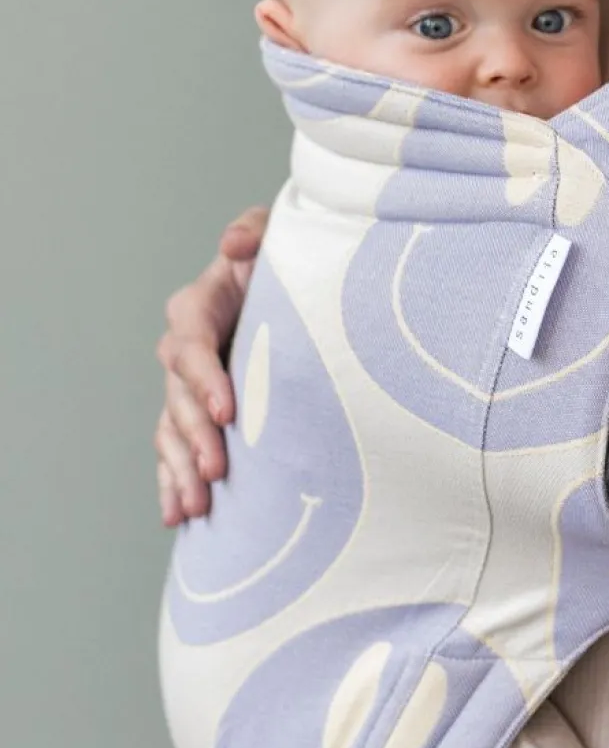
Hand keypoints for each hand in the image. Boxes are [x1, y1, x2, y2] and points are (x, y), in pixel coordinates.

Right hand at [155, 206, 266, 526]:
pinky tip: (177, 515)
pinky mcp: (198, 413)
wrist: (298, 291)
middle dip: (196, 435)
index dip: (205, 378)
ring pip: (172, 430)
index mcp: (200, 305)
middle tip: (217, 470)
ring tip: (195, 506)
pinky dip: (173, 482)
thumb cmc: (286, 261)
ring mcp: (188, 386)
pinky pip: (174, 451)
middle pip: (179, 395)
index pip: (191, 343)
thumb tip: (233, 244)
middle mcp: (185, 348)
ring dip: (181, 469)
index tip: (228, 411)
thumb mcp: (277, 235)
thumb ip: (255, 231)